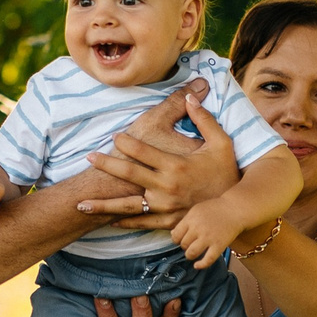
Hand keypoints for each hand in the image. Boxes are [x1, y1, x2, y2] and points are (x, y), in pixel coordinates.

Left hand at [80, 89, 241, 228]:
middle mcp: (166, 187)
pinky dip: (125, 221)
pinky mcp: (168, 222)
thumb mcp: (221, 143)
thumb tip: (192, 94)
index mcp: (176, 165)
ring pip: (127, 205)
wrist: (234, 210)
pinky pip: (142, 222)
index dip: (126, 142)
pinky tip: (110, 219)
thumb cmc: (227, 173)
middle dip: (106, 165)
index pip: (143, 151)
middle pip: (128, 174)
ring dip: (103, 204)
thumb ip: (204, 118)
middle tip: (89, 158)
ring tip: (82, 203)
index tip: (114, 136)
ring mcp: (165, 207)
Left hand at [169, 200, 233, 268]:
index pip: (176, 235)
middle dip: (185, 246)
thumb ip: (185, 222)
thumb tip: (173, 235)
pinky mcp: (219, 245)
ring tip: (193, 253)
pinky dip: (201, 265)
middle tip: (190, 244)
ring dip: (190, 255)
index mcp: (191, 219)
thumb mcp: (196, 210)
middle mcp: (198, 229)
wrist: (235, 209)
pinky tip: (197, 265)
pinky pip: (208, 260)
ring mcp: (209, 238)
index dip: (177, 240)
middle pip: (183, 244)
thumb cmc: (215, 208)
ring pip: (192, 253)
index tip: (182, 239)